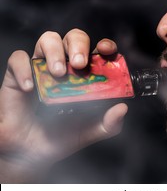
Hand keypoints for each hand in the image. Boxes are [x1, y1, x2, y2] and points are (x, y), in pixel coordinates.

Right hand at [0, 29, 127, 182]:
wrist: (32, 153)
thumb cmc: (63, 136)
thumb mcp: (92, 131)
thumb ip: (110, 123)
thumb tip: (122, 108)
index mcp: (86, 73)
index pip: (98, 50)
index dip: (105, 45)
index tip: (107, 50)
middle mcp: (66, 65)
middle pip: (74, 37)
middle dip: (79, 45)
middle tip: (79, 64)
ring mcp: (42, 68)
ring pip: (48, 39)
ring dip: (54, 51)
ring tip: (58, 73)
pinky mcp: (18, 75)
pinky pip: (18, 58)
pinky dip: (24, 68)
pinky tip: (30, 88)